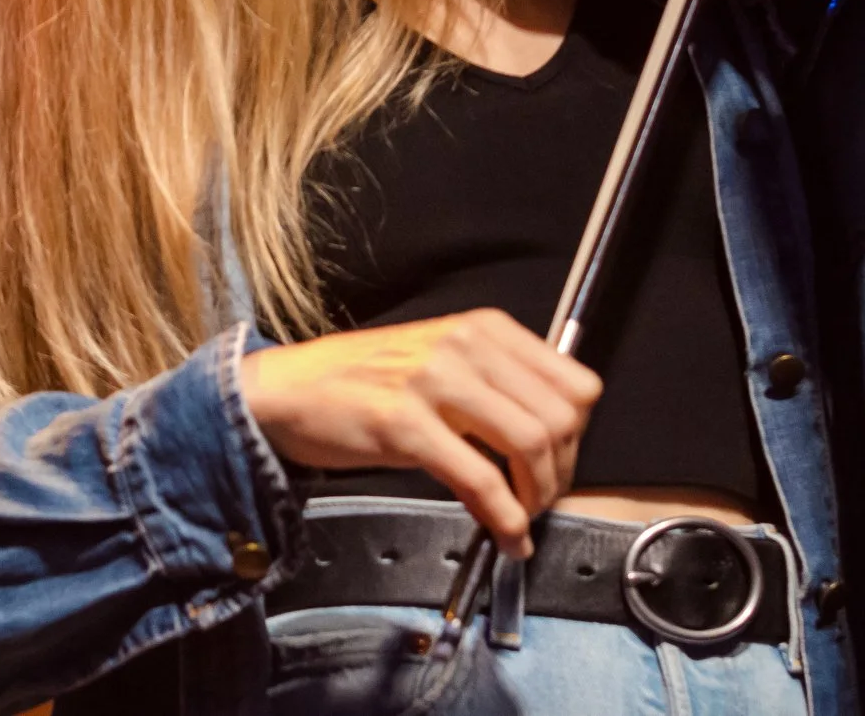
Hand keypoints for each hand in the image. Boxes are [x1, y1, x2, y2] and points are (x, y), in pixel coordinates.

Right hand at [240, 309, 601, 558]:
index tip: (559, 464)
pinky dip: (504, 518)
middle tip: (541, 501)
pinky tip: (505, 537)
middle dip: (561, 473)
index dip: (578, 436)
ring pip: (529, 445)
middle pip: (560, 418)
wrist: (286, 390)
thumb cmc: (365, 381)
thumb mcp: (441, 363)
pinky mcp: (404, 424)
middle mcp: (467, 346)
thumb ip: (495, 386)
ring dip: (536, 498)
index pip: (576, 383)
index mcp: (485, 328)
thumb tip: (549, 442)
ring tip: (521, 520)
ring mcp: (435, 382)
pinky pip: (480, 479)